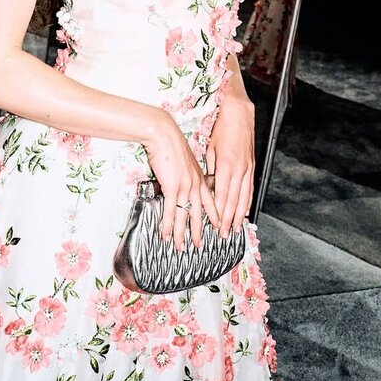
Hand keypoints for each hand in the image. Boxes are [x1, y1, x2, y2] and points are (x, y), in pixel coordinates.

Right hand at [144, 110, 219, 250]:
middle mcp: (195, 184)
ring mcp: (185, 187)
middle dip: (199, 232)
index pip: (210, 201)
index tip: (217, 226)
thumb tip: (183, 179)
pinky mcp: (173, 187)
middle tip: (199, 245)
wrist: (163, 133)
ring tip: (181, 247)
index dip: (214, 215)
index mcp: (199, 177)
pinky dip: (168, 226)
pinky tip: (166, 235)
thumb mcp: (184, 159)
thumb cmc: (171, 143)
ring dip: (182, 234)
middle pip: (199, 213)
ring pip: (185, 217)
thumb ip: (187, 172)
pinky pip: (171, 212)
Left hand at [205, 93, 254, 236]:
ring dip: (239, 215)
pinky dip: (248, 202)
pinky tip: (245, 211)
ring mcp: (248, 169)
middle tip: (224, 234)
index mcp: (226, 166)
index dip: (218, 213)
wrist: (239, 113)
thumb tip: (205, 185)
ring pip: (244, 197)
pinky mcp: (252, 166)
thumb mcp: (210, 148)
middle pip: (234, 201)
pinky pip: (250, 189)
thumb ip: (209, 169)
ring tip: (235, 228)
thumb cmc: (222, 128)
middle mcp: (239, 170)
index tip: (214, 226)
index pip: (221, 196)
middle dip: (229, 220)